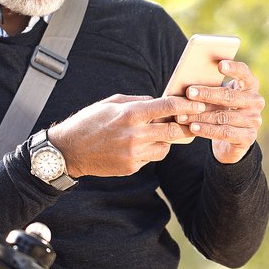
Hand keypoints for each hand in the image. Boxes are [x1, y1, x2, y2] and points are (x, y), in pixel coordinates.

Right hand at [48, 94, 205, 176]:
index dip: (187, 104)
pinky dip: (150, 150)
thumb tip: (160, 101)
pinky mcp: (131, 167)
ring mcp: (134, 153)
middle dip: (186, 125)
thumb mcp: (112, 103)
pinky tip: (138, 145)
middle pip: (174, 130)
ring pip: (166, 147)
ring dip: (166, 139)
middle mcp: (135, 134)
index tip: (199, 104)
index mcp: (130, 114)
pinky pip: (151, 158)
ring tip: (157, 133)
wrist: (69, 150)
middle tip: (194, 121)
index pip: (168, 106)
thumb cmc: (89, 121)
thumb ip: (138, 101)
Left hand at [177, 60, 264, 163]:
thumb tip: (189, 85)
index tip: (220, 65)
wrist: (231, 139)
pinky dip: (207, 130)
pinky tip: (193, 128)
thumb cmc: (221, 109)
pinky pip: (224, 132)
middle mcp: (256, 102)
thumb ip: (211, 87)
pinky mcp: (248, 137)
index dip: (234, 68)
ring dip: (201, 116)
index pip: (244, 73)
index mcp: (250, 86)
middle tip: (189, 92)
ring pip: (223, 116)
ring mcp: (254, 120)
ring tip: (183, 115)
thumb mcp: (218, 96)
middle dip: (207, 94)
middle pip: (230, 96)